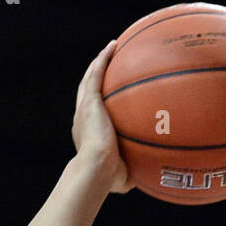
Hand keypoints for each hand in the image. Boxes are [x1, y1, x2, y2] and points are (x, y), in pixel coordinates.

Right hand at [71, 42, 132, 194]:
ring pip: (89, 78)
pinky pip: (96, 73)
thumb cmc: (107, 179)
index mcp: (86, 133)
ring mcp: (84, 108)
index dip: (97, 102)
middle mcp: (82, 118)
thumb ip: (130, 175)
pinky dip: (103, 59)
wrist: (96, 169)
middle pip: (86, 91)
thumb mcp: (121, 178)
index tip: (106, 96)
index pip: (91, 113)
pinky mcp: (89, 101)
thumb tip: (143, 179)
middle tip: (105, 66)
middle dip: (95, 77)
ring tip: (110, 49)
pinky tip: (113, 45)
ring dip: (98, 63)